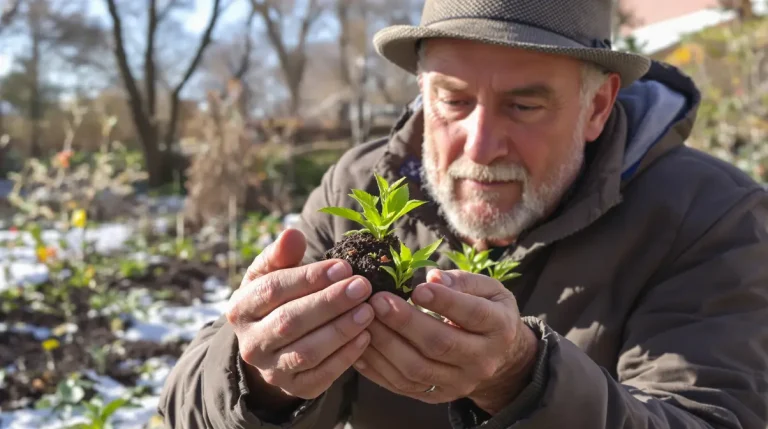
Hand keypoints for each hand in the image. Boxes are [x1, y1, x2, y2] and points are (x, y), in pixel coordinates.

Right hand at [225, 229, 374, 403]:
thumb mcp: (271, 273)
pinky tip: (366, 336)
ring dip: (341, 330)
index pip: (274, 290)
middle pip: (291, 322)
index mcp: (241, 308)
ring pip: (307, 352)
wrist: (271, 344)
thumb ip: (282, 254)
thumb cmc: (277, 298)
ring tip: (368, 310)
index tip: (343, 267)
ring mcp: (271, 370)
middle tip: (362, 286)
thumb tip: (292, 233)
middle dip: (330, 302)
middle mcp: (251, 343)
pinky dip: (345, 357)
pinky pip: (322, 375)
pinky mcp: (295, 388)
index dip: (309, 278)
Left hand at [353, 269, 538, 414]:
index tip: (417, 288)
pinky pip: (401, 385)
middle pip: (440, 345)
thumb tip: (433, 278)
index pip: (472, 315)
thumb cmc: (488, 312)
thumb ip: (463, 281)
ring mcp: (458, 383)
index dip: (445, 302)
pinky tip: (361, 344)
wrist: (500, 359)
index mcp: (499, 328)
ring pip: (417, 369)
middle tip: (377, 301)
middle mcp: (481, 360)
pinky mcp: (436, 396)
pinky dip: (377, 367)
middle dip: (405, 322)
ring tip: (365, 319)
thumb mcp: (490, 290)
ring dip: (386, 344)